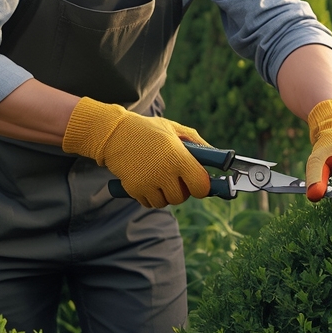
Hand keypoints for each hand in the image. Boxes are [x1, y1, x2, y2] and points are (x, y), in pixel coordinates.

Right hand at [62, 97, 211, 207]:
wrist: (114, 134)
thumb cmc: (148, 130)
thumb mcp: (174, 129)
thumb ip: (197, 144)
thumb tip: (217, 157)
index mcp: (178, 157)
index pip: (201, 186)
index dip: (202, 186)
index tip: (199, 181)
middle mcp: (164, 173)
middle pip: (182, 197)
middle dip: (181, 189)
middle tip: (174, 176)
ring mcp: (148, 183)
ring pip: (165, 202)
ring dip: (165, 194)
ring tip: (158, 175)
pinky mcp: (134, 190)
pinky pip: (150, 203)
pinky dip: (151, 196)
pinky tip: (147, 180)